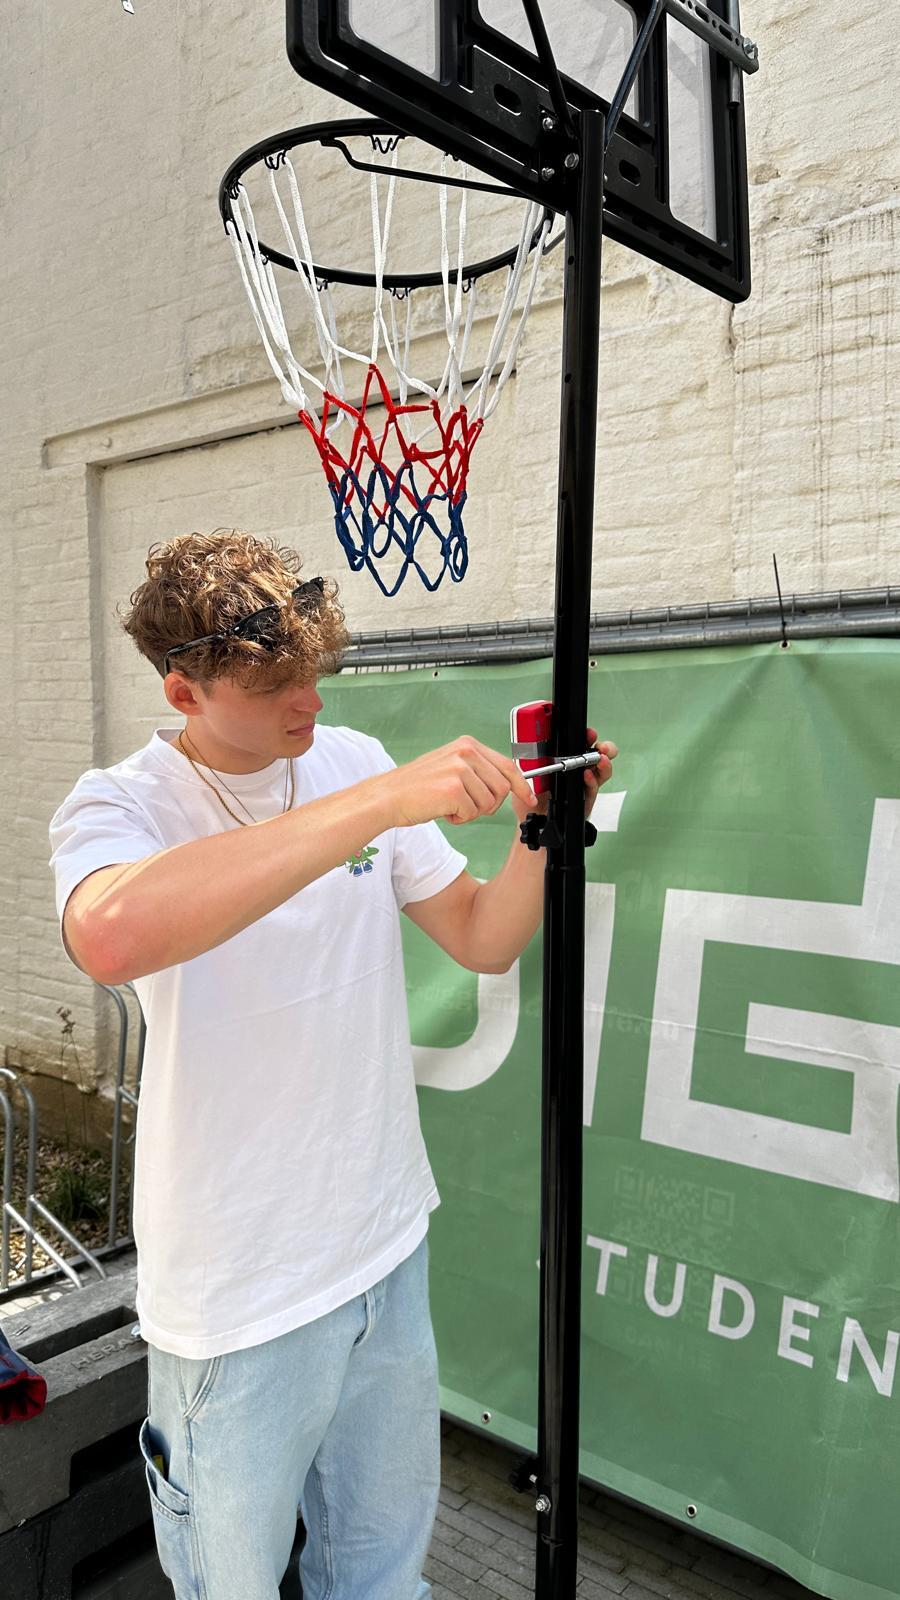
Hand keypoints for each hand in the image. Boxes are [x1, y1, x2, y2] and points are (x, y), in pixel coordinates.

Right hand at [380, 737, 538, 827]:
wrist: (388, 797)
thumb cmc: (417, 787)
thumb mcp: (451, 767)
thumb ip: (478, 770)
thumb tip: (509, 784)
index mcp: (467, 745)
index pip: (507, 766)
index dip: (522, 785)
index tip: (530, 798)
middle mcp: (466, 752)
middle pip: (502, 789)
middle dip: (487, 804)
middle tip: (463, 804)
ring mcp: (460, 769)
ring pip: (488, 804)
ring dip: (470, 812)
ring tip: (448, 804)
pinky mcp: (453, 789)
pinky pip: (471, 814)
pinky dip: (458, 819)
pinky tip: (441, 809)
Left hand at [509, 729, 618, 824]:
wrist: (532, 821)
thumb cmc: (530, 796)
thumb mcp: (526, 774)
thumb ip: (530, 759)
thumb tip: (530, 744)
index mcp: (564, 759)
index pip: (579, 743)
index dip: (586, 736)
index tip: (587, 733)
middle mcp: (577, 769)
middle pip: (598, 754)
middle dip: (604, 747)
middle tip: (600, 746)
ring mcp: (583, 783)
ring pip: (602, 770)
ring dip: (604, 763)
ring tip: (601, 760)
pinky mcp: (586, 798)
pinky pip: (593, 788)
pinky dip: (592, 781)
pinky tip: (587, 777)